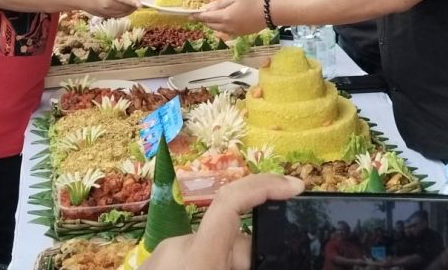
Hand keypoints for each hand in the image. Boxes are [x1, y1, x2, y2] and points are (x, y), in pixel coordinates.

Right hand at [75, 0, 140, 18]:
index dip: (133, 2)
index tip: (140, 4)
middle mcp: (108, 4)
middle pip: (126, 7)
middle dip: (134, 5)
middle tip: (139, 1)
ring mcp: (106, 12)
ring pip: (123, 13)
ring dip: (130, 10)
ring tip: (133, 5)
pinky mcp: (105, 16)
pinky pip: (118, 16)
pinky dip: (124, 13)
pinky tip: (126, 9)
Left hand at [142, 174, 303, 269]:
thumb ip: (245, 265)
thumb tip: (258, 258)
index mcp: (198, 258)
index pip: (232, 202)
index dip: (265, 186)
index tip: (295, 188)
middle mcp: (177, 249)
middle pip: (231, 241)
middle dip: (250, 261)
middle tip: (268, 267)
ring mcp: (161, 257)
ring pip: (212, 256)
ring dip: (228, 269)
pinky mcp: (152, 268)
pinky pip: (191, 265)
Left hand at [195, 0, 270, 35]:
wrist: (268, 12)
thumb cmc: (252, 1)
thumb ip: (219, 3)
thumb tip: (206, 8)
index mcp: (224, 16)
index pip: (206, 17)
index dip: (196, 16)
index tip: (189, 15)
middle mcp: (227, 27)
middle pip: (210, 25)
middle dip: (204, 20)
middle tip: (200, 14)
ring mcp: (233, 32)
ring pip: (217, 29)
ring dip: (212, 24)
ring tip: (211, 16)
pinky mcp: (239, 34)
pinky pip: (226, 31)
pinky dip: (221, 27)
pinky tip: (225, 20)